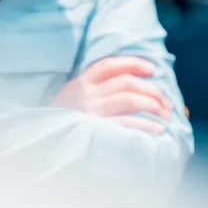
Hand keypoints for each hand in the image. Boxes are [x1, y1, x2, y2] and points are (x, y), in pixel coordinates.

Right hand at [52, 57, 171, 134]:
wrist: (41, 144)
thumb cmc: (62, 121)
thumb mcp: (72, 98)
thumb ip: (93, 89)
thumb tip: (130, 85)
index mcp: (80, 83)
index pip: (109, 65)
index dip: (133, 63)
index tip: (152, 69)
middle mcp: (86, 94)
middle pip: (127, 82)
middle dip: (151, 89)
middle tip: (166, 101)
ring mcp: (91, 111)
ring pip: (130, 99)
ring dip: (153, 104)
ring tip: (166, 114)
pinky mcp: (96, 130)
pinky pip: (127, 123)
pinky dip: (146, 125)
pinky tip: (157, 129)